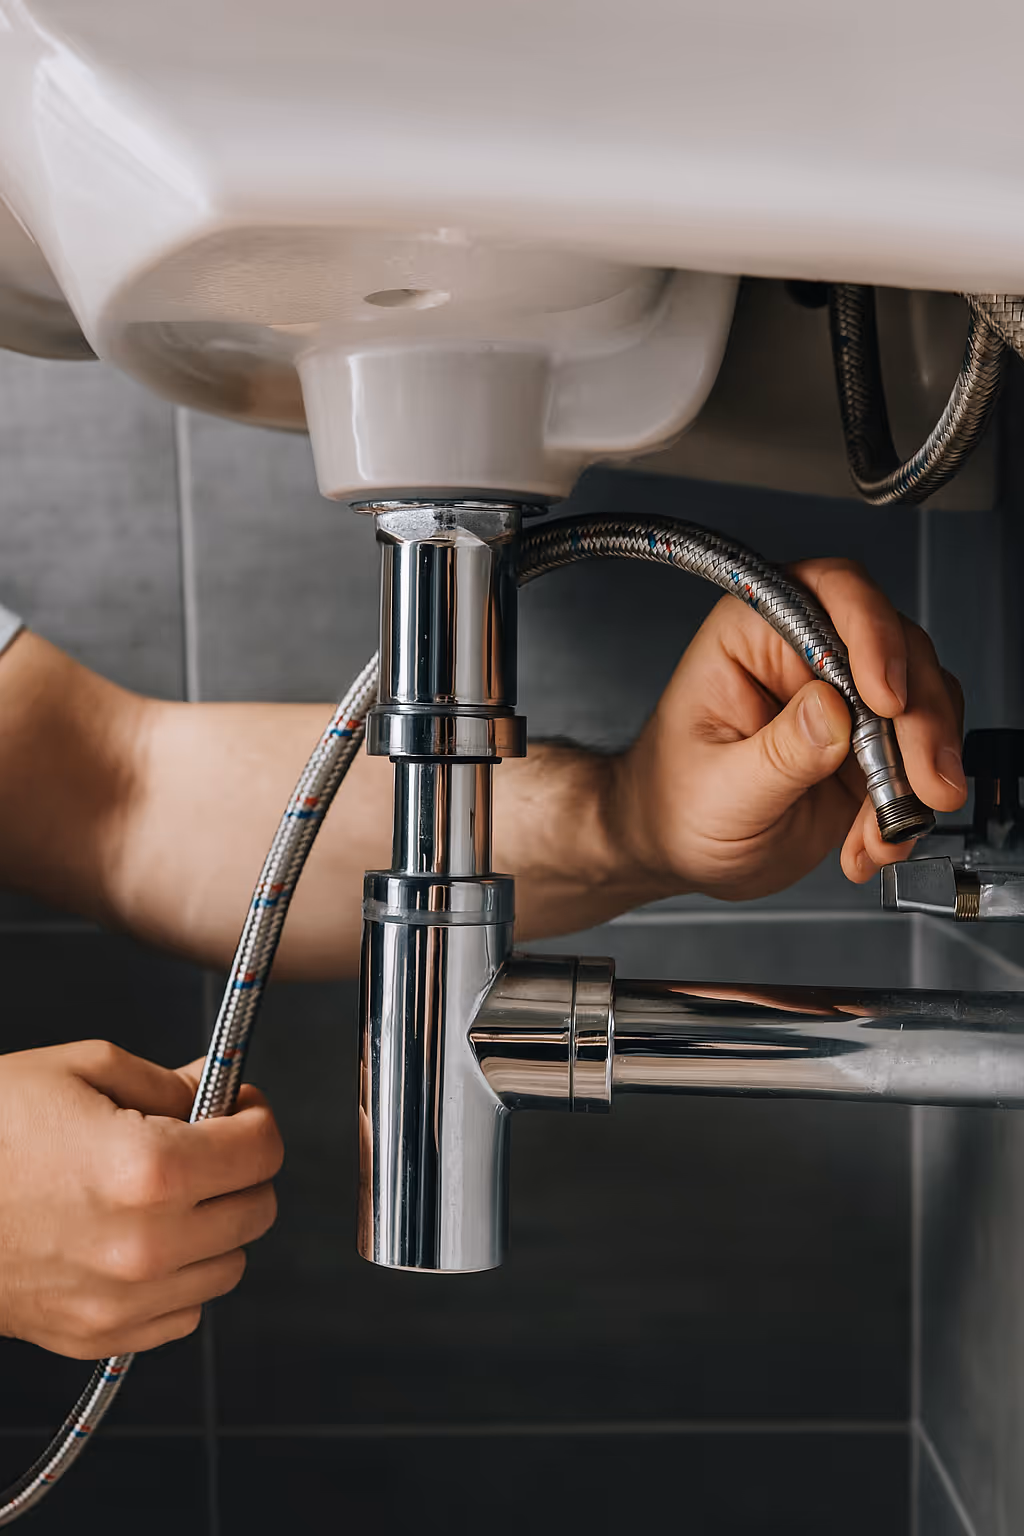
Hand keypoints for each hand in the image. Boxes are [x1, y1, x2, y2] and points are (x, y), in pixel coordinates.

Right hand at [0, 1041, 281, 1358]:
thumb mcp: (81, 1070)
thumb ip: (167, 1082)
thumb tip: (217, 1089)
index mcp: (151, 1168)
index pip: (262, 1148)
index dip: (256, 1116)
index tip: (241, 1105)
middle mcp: (148, 1243)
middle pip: (258, 1207)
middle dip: (241, 1168)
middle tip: (206, 1142)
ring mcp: (125, 1298)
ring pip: (231, 1263)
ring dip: (216, 1223)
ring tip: (167, 1192)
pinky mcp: (100, 1335)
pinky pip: (185, 1310)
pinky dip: (181, 1275)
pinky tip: (142, 1237)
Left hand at [610, 558, 965, 900]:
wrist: (679, 851)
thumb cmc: (672, 803)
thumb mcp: (719, 788)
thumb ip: (779, 752)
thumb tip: (833, 713)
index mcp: (754, 632)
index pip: (831, 591)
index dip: (872, 634)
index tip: (886, 698)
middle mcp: (807, 653)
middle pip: (899, 649)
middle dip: (921, 719)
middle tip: (923, 780)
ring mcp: (846, 699)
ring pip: (924, 702)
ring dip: (924, 768)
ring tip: (888, 829)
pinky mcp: (870, 746)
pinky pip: (920, 758)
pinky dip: (911, 806)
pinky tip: (872, 844)